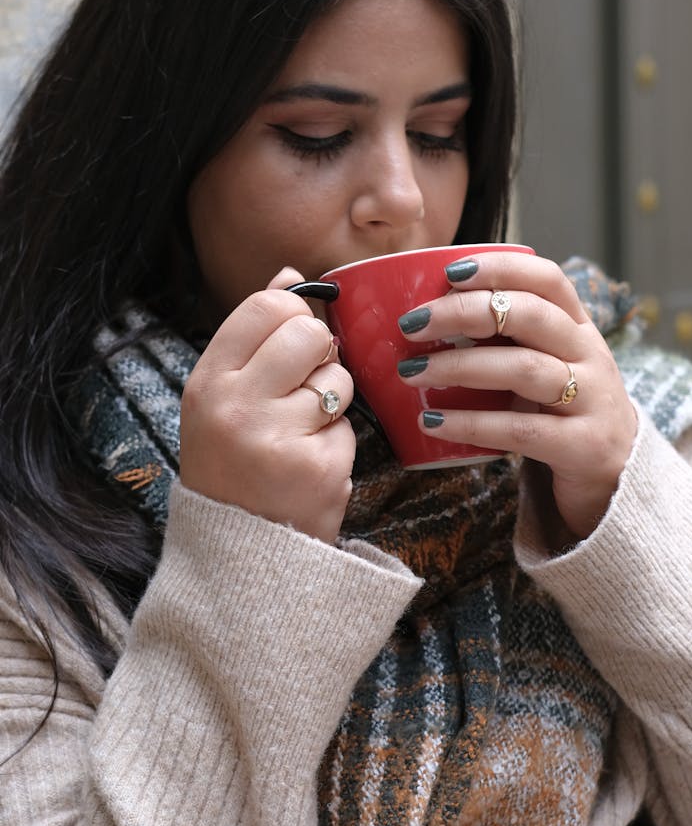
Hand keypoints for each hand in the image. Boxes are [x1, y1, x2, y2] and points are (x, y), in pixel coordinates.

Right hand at [180, 268, 355, 543]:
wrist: (239, 552)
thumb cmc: (232, 462)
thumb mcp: (223, 396)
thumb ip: (255, 334)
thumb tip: (290, 273)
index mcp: (208, 382)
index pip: (267, 305)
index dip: (291, 318)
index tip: (286, 346)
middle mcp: (236, 407)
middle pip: (310, 334)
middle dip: (318, 357)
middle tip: (298, 392)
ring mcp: (277, 439)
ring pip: (338, 379)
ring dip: (331, 403)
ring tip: (299, 435)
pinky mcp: (318, 468)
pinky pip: (350, 427)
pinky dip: (337, 444)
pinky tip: (308, 466)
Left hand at [397, 252, 636, 539]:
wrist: (621, 472)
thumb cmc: (563, 407)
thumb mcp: (547, 362)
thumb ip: (505, 338)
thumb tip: (426, 315)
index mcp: (577, 326)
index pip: (548, 279)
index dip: (502, 267)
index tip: (452, 271)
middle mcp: (589, 354)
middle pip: (530, 316)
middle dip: (465, 312)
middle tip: (412, 325)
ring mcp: (591, 399)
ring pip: (524, 369)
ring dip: (460, 366)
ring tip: (410, 372)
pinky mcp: (582, 446)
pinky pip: (519, 429)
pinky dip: (470, 424)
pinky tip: (431, 421)